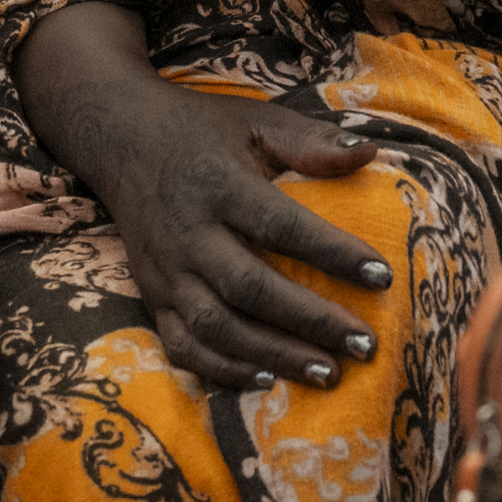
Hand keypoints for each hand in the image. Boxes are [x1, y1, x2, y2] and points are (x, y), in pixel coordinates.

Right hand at [78, 78, 395, 390]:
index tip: (381, 277)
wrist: (121, 139)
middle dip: (310, 322)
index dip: (332, 253)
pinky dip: (222, 370)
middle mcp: (189, 235)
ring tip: (328, 373)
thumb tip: (371, 153)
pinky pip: (182, 345)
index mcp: (221, 187)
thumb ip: (310, 141)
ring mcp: (166, 272)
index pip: (282, 226)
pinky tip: (266, 380)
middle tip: (365, 345)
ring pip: (217, 327)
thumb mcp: (256, 121)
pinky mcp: (150, 296)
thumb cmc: (202, 131)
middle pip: (250, 289)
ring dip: (274, 355)